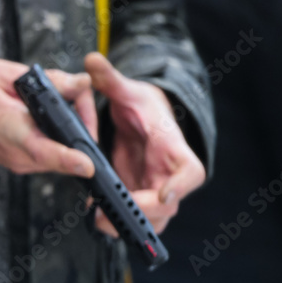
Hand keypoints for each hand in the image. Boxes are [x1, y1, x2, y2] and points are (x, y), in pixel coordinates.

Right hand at [0, 56, 97, 177]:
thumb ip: (50, 81)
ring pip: (59, 157)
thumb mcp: (9, 73)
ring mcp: (15, 161)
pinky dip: (57, 138)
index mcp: (9, 128)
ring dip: (71, 133)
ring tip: (64, 100)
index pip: (43, 151)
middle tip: (80, 94)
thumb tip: (82, 83)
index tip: (88, 165)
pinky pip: (48, 156)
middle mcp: (14, 152)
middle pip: (63, 154)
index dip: (68, 159)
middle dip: (82, 127)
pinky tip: (50, 116)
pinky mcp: (17, 162)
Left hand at [85, 52, 205, 235]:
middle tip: (112, 213)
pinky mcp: (137, 194)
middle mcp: (167, 173)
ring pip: (152, 218)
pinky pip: (133, 215)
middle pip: (168, 205)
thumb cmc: (142, 105)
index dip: (179, 186)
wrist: (142, 118)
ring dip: (129, 223)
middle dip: (143, 213)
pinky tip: (94, 214)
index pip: (189, 172)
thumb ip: (110, 79)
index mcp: (172, 147)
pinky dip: (117, 218)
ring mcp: (153, 187)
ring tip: (99, 220)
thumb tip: (92, 59)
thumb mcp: (127, 90)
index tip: (164, 195)